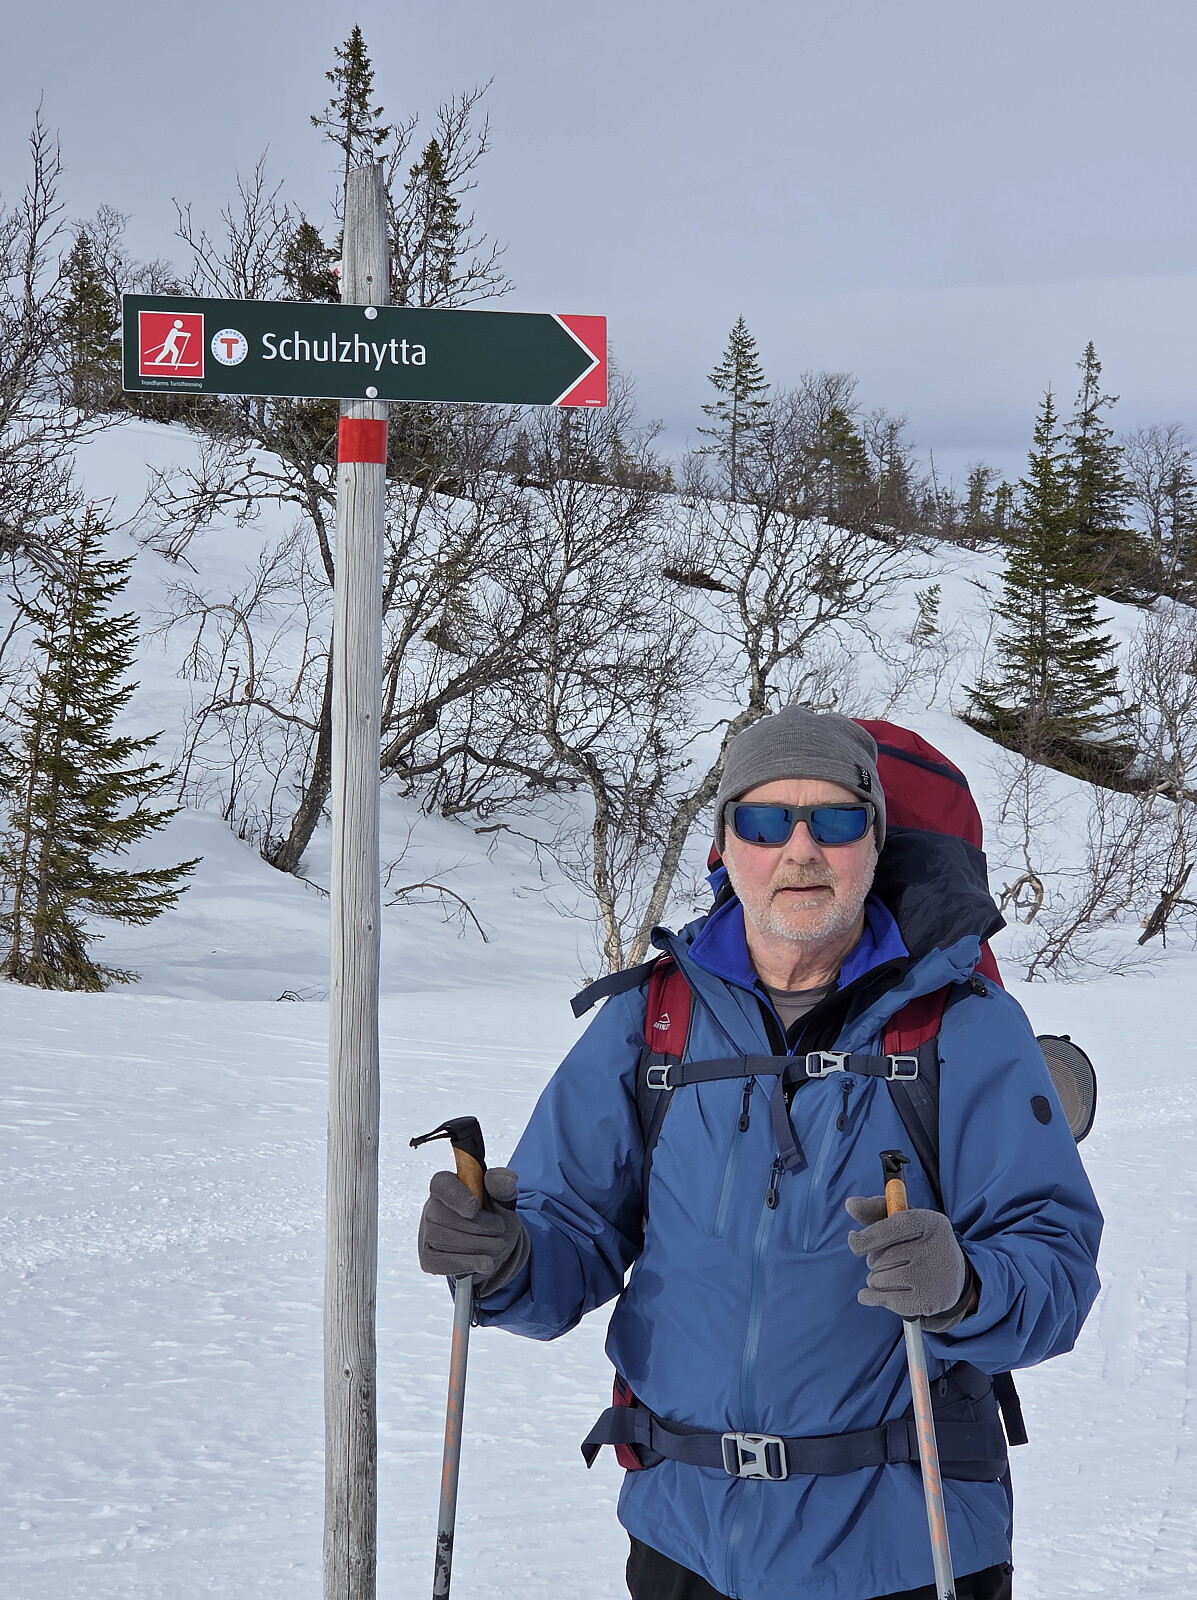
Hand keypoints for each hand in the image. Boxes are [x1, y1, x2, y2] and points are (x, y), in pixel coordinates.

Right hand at [418, 1166, 528, 1294]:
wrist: (495, 1245)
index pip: (442, 1184)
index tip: (474, 1210)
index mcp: (448, 1184)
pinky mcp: (428, 1257)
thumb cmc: (496, 1215)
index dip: (456, 1197)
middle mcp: (432, 1207)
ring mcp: (427, 1233)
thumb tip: (497, 1177)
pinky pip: (440, 1262)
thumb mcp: (504, 1199)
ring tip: (499, 1247)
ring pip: (441, 1241)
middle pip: (440, 1216)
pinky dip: (466, 1263)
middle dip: (475, 1228)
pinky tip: (485, 1263)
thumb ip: (502, 1185)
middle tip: (501, 1232)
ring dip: (475, 1247)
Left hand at [845, 1195, 974, 1329]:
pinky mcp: (928, 1302)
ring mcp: (932, 1277)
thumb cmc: (918, 1242)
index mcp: (930, 1222)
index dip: (867, 1236)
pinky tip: (872, 1294)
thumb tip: (850, 1204)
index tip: (853, 1240)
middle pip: (881, 1257)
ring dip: (874, 1278)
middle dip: (874, 1259)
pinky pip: (885, 1300)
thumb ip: (876, 1210)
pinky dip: (872, 1297)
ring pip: (880, 1279)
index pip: (892, 1227)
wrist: (952, 1277)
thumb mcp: (903, 1220)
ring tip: (889, 1275)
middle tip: (887, 1260)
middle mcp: (935, 1248)